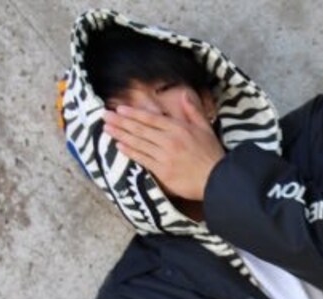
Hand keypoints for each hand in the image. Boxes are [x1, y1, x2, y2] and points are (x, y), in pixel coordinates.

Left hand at [102, 93, 224, 200]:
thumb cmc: (212, 155)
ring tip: (107, 129)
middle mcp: (169, 140)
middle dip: (121, 122)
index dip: (134, 114)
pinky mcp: (163, 172)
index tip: (120, 109)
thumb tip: (185, 95)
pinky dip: (130, 152)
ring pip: (138, 143)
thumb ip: (193, 111)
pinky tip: (120, 146)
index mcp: (179, 128)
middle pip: (141, 129)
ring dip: (121, 135)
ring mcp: (165, 156)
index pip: (151, 118)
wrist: (218, 179)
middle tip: (104, 116)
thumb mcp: (206, 129)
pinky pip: (143, 159)